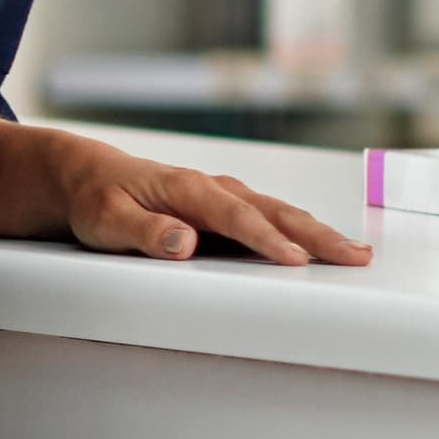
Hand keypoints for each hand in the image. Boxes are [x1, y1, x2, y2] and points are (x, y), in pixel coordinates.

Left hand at [0, 119, 368, 265]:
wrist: (81, 176)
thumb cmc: (93, 199)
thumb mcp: (105, 221)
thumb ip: (144, 233)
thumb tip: (185, 241)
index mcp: (188, 189)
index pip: (237, 218)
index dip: (268, 241)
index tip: (298, 262)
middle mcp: (211, 188)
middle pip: (274, 212)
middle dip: (317, 235)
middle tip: (356, 256)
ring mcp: (219, 196)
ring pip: (277, 212)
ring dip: (316, 232)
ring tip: (354, 252)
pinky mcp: (219, 208)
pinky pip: (267, 217)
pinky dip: (297, 229)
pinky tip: (316, 245)